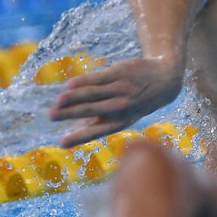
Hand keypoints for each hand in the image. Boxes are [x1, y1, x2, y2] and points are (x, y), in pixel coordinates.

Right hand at [50, 55, 183, 147]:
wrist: (164, 80)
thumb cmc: (137, 101)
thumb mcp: (124, 115)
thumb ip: (98, 122)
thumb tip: (74, 133)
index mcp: (122, 121)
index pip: (97, 131)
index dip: (80, 137)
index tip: (62, 143)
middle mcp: (122, 106)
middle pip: (92, 111)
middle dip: (70, 114)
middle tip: (51, 116)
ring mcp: (122, 89)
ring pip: (93, 93)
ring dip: (74, 97)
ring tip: (58, 101)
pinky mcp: (121, 73)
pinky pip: (99, 78)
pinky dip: (83, 82)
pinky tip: (69, 85)